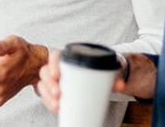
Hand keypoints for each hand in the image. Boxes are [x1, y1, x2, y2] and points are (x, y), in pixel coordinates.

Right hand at [37, 51, 157, 113]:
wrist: (101, 78)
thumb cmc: (99, 70)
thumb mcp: (106, 71)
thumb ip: (114, 77)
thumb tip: (121, 85)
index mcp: (69, 58)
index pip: (55, 56)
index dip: (52, 64)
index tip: (56, 74)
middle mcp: (59, 68)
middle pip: (46, 72)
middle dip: (49, 84)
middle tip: (58, 94)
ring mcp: (56, 80)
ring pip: (44, 85)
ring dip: (47, 96)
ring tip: (57, 105)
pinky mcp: (56, 92)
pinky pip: (47, 96)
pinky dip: (49, 103)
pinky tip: (56, 108)